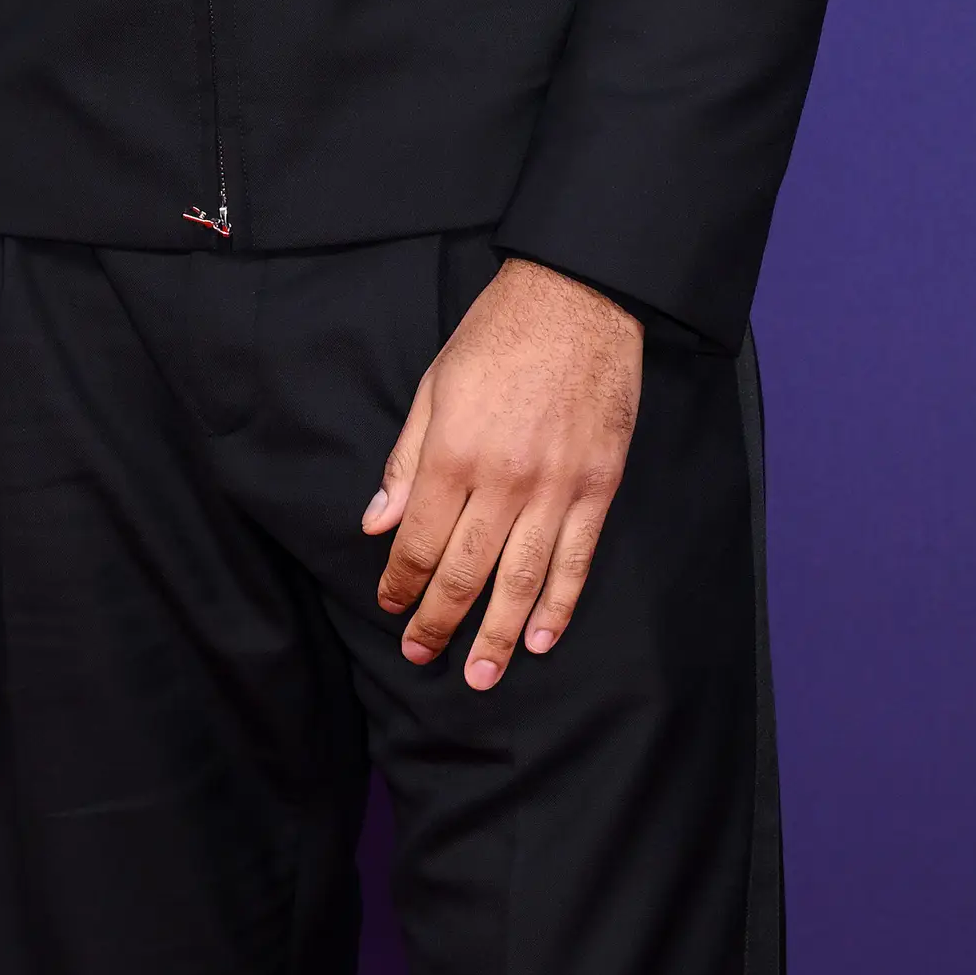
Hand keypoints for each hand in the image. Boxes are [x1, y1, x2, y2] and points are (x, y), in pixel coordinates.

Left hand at [365, 257, 642, 689]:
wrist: (579, 298)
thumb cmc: (498, 335)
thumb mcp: (436, 386)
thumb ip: (407, 461)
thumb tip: (377, 524)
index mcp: (455, 453)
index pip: (420, 540)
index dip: (401, 580)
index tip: (391, 605)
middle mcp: (504, 479)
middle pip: (466, 571)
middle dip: (440, 621)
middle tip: (421, 655)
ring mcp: (557, 486)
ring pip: (522, 579)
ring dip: (498, 634)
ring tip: (481, 676)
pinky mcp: (598, 485)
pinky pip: (577, 558)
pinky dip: (560, 604)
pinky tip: (541, 638)